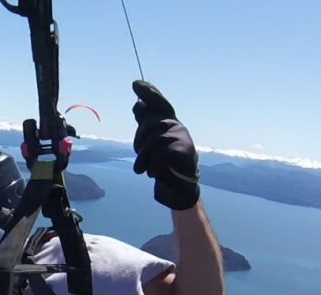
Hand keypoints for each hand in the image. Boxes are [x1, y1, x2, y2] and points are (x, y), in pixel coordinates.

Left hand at [132, 81, 200, 210]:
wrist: (180, 184)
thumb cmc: (164, 163)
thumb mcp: (151, 144)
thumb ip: (145, 126)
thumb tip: (138, 105)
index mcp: (167, 122)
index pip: (159, 103)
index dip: (149, 93)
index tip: (136, 84)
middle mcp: (176, 125)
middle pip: (148, 126)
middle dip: (140, 143)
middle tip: (141, 160)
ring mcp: (181, 136)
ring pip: (152, 142)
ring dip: (143, 161)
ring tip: (144, 170)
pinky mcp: (184, 149)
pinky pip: (160, 154)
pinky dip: (153, 167)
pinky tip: (153, 173)